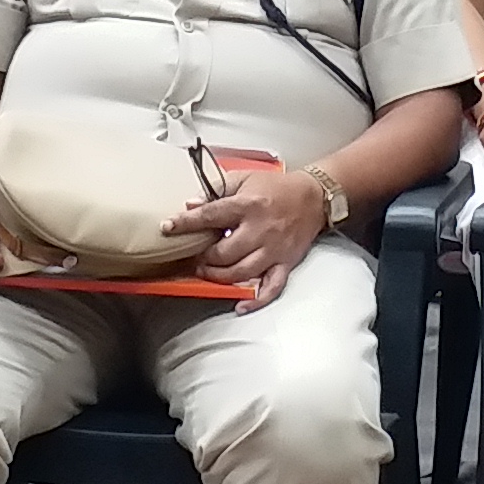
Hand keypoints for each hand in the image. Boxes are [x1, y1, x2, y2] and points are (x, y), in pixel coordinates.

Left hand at [173, 164, 329, 302]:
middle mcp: (260, 229)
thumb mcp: (244, 178)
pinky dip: (256, 300)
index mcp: (248, 205)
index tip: (168, 227)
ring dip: (219, 277)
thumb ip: (216, 189)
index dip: (187, 223)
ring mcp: (274, 249)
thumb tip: (190, 203)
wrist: (314, 196)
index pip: (211, 215)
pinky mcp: (286, 263)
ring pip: (242, 272)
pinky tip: (240, 306)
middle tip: (194, 256)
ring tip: (207, 272)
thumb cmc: (276, 187)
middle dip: (204, 257)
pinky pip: (271, 287)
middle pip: (224, 252)